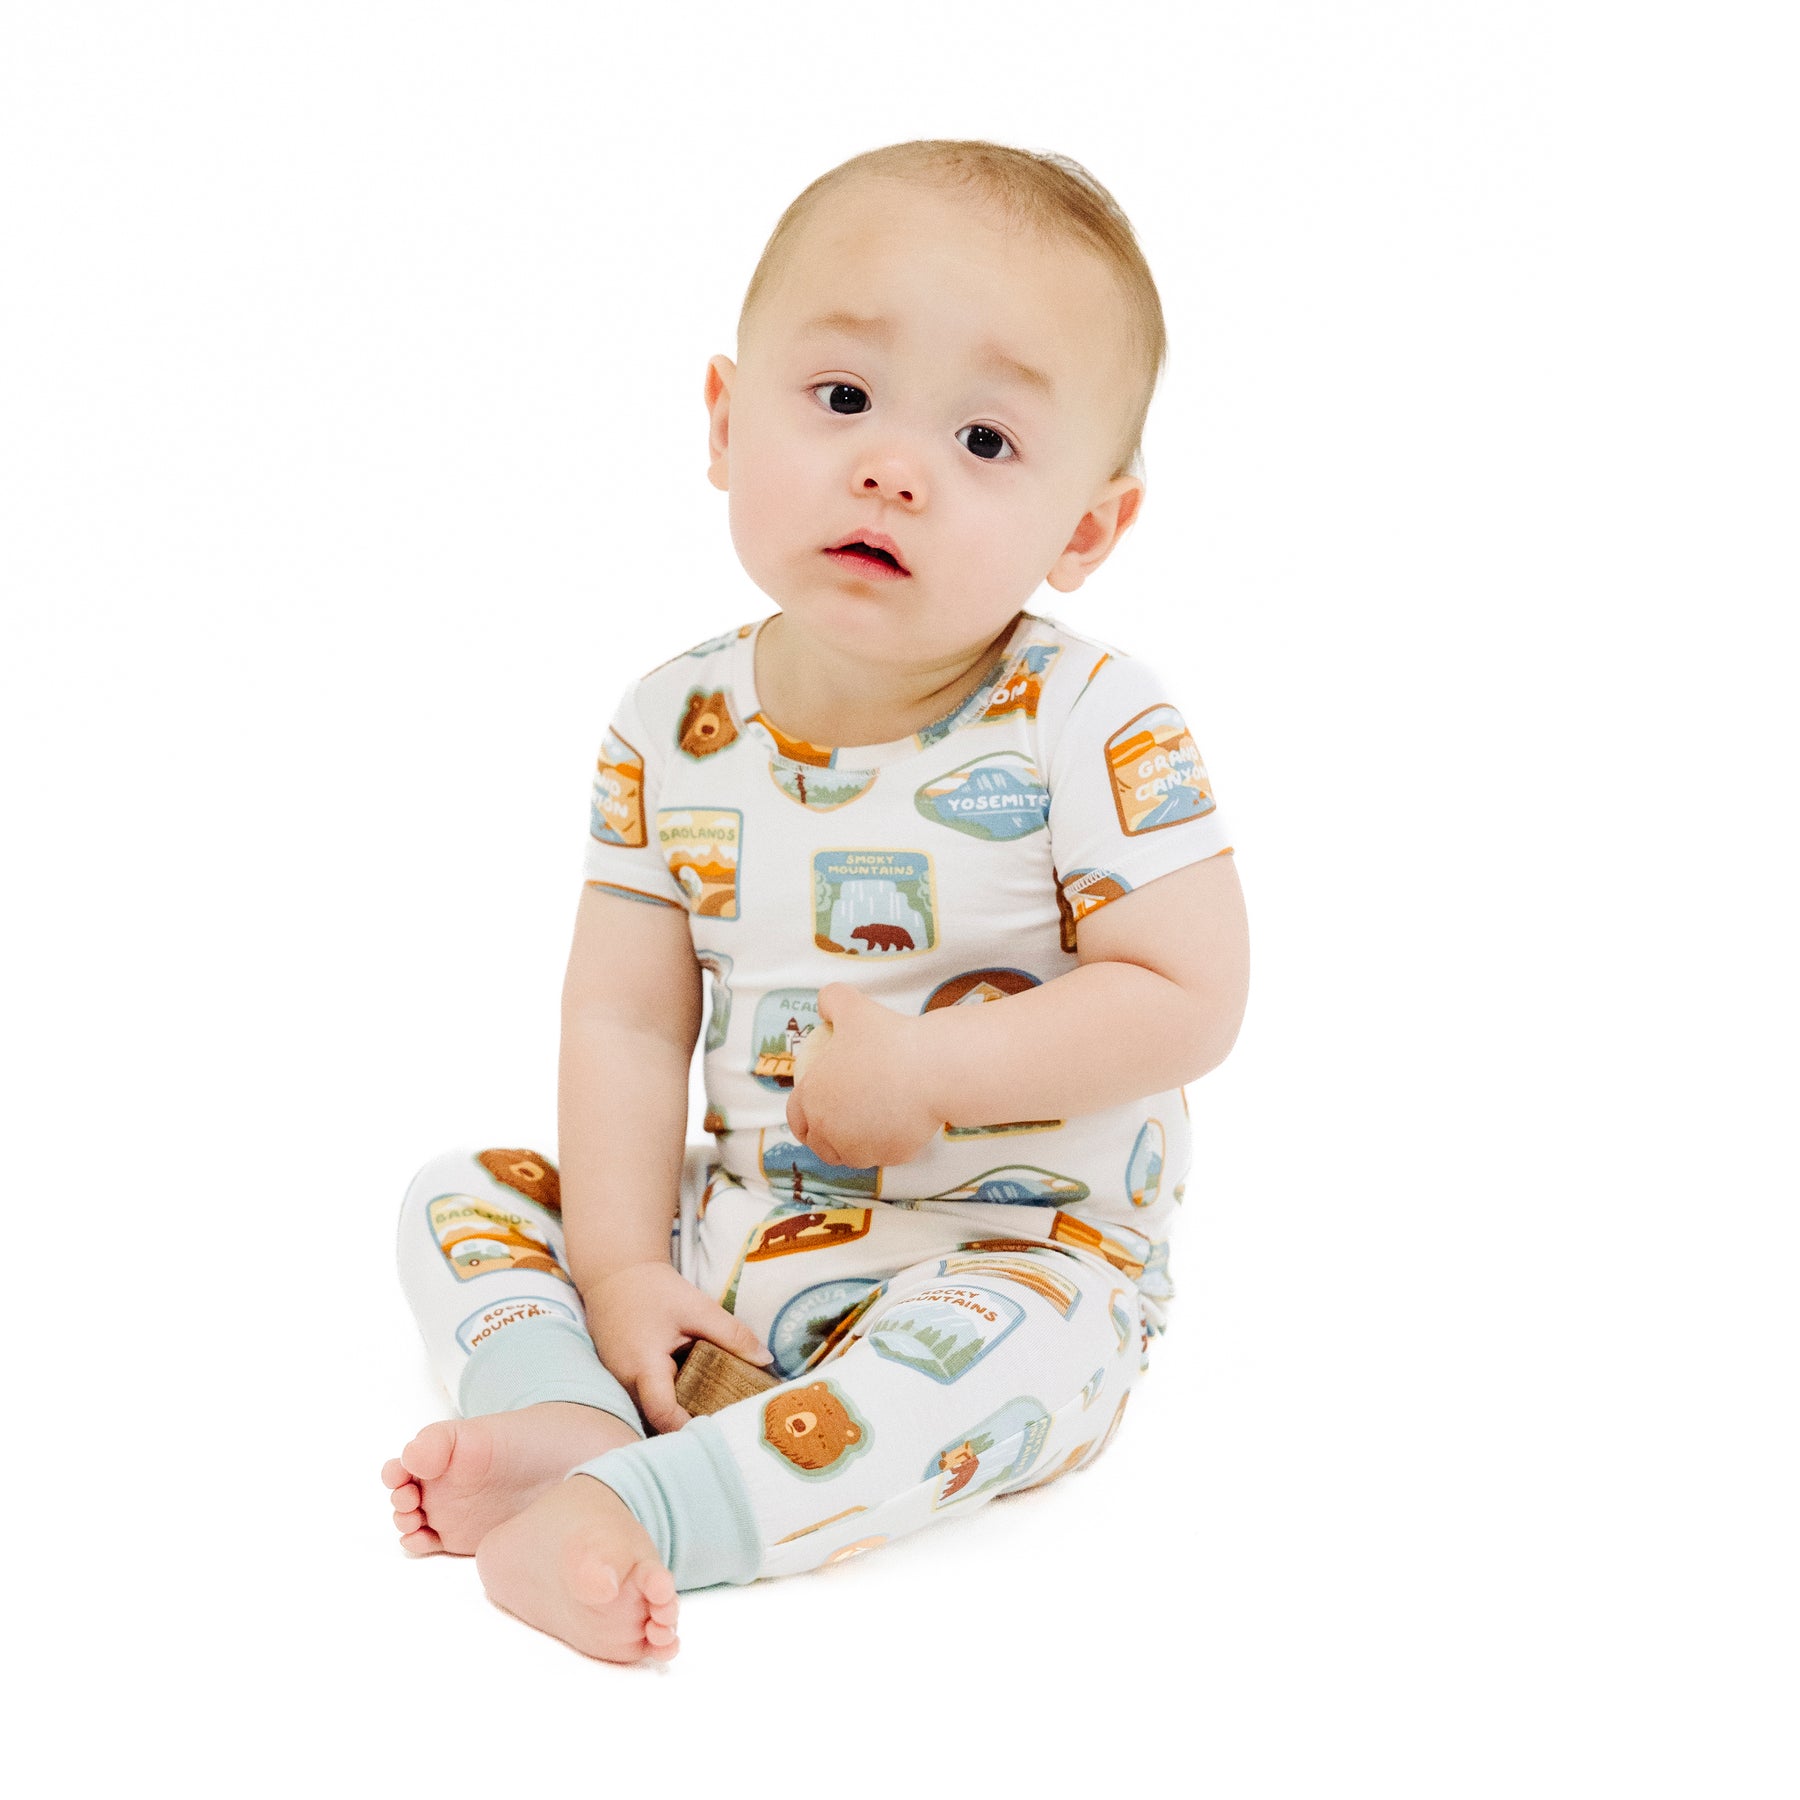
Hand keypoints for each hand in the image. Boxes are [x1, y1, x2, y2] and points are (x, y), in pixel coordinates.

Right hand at [583, 1260, 772, 1433]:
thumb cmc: (654, 1290)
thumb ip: (732, 1334)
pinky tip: (691, 1386)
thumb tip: (765, 1361)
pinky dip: (669, 1395)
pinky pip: (647, 1397)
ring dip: (679, 1408)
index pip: (663, 1414)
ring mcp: (618, 1383)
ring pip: (652, 1409)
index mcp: (643, 1367)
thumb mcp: (698, 1307)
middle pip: (659, 1417)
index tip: (718, 1428)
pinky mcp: (620, 1379)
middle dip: (690, 1421)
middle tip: (725, 1417)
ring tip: (714, 1402)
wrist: (615, 1274)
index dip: (689, 1428)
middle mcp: (625, 1383)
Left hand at [784, 981, 943, 1168]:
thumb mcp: (853, 1007)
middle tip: (842, 1125)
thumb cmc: (889, 1038)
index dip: (804, 1118)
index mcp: (812, 1099)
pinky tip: (898, 1125)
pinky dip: (888, 1145)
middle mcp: (830, 1130)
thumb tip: (826, 1004)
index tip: (814, 1114)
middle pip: (821, 1145)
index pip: (796, 1119)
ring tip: (869, 1128)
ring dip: (855, 1147)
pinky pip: (886, 1155)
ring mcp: (862, 1149)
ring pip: (852, 1156)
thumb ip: (832, 1000)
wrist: (931, 1068)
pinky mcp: (892, 1157)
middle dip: (827, 1139)